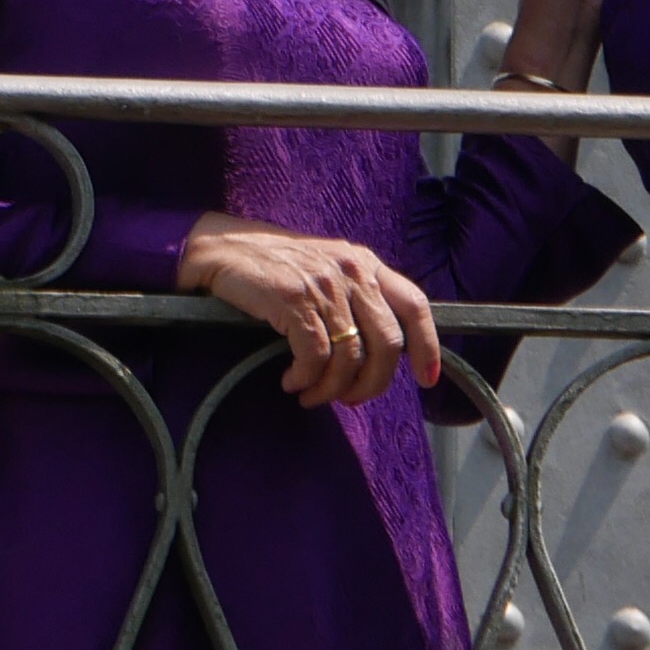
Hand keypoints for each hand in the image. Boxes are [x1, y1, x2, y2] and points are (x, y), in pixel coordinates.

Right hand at [175, 216, 440, 407]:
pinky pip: (314, 356)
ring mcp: (323, 285)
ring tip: (312, 395)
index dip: (428, 346)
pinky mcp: (293, 300)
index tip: (426, 380)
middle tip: (351, 400)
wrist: (221, 248)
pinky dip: (305, 379)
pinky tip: (292, 381)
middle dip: (372, 383)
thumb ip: (356, 297)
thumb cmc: (274, 267)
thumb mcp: (326, 270)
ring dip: (332, 388)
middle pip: (387, 343)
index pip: (415, 305)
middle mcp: (351, 271)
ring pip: (350, 356)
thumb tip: (379, 351)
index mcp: (365, 264)